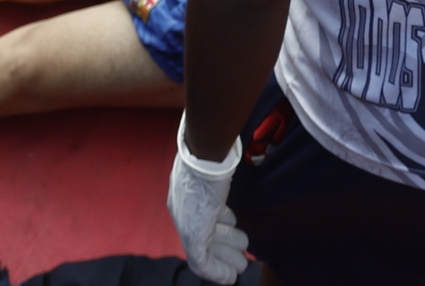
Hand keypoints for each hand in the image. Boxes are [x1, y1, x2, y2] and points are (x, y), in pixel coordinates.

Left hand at [168, 126, 248, 282]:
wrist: (204, 152)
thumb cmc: (210, 150)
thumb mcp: (211, 162)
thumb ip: (215, 171)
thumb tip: (226, 162)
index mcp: (183, 192)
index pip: (200, 216)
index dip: (220, 225)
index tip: (235, 226)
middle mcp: (181, 210)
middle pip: (204, 235)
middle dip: (225, 247)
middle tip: (243, 256)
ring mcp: (185, 223)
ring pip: (206, 250)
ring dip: (227, 257)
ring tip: (243, 263)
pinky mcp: (193, 235)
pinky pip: (202, 262)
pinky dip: (217, 272)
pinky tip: (230, 277)